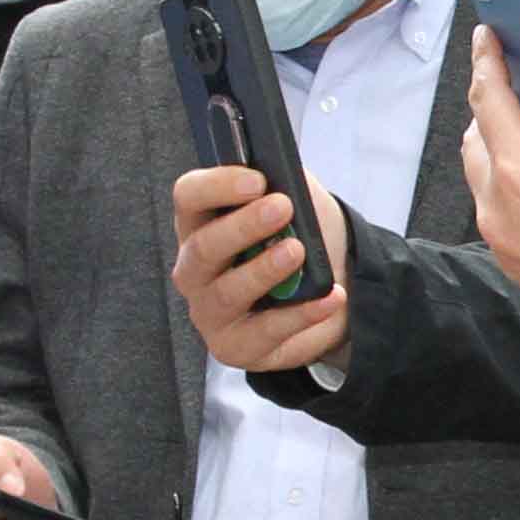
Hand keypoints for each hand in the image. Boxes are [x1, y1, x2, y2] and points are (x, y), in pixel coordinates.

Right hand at [171, 166, 351, 378]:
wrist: (323, 292)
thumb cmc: (294, 241)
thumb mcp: (294, 202)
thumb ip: (286, 183)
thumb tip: (285, 172)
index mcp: (201, 224)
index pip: (189, 197)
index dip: (217, 186)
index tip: (257, 180)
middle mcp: (195, 269)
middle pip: (204, 246)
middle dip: (243, 226)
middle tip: (282, 208)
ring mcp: (209, 311)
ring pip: (227, 292)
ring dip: (264, 269)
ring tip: (298, 252)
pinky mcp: (234, 346)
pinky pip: (266, 332)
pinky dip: (302, 313)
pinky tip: (331, 296)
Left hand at [457, 18, 519, 360]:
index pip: (487, 95)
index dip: (488, 58)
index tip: (491, 34)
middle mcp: (497, 205)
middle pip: (478, 134)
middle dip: (495, 103)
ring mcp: (501, 239)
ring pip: (484, 174)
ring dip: (503, 145)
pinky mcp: (512, 263)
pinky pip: (497, 208)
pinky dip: (512, 182)